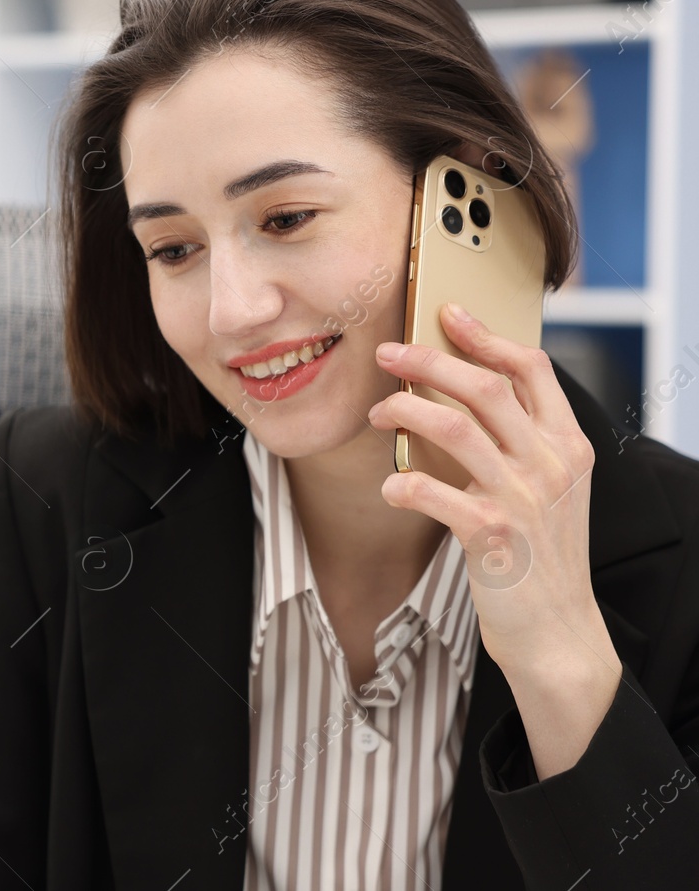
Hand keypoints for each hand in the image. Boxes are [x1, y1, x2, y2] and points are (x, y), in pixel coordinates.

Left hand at [365, 302, 618, 689]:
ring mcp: (523, 498)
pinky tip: (391, 487)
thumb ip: (524, 441)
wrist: (556, 630)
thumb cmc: (540, 554)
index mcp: (568, 444)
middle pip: (483, 386)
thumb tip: (473, 389)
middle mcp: (551, 463)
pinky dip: (401, 483)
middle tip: (387, 353)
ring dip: (403, 412)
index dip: (486, 336)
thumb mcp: (550, 488)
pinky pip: (430, 491)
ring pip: (452, 427)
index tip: (447, 315)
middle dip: (428, 361)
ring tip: (378, 415)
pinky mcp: (491, 534)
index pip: (531, 369)